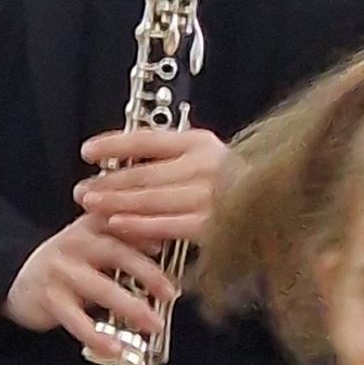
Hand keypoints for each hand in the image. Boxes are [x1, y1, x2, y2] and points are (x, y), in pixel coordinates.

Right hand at [4, 217, 176, 363]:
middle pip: (117, 252)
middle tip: (171, 293)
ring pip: (100, 287)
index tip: (178, 244)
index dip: (153, 232)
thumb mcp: (93, 240)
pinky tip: (115, 348)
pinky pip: (77, 320)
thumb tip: (163, 243)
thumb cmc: (66, 261)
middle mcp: (76, 242)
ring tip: (152, 324)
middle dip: (149, 273)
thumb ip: (125, 239)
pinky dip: (98, 336)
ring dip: (131, 307)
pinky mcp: (50, 298)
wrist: (17, 276)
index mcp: (93, 224)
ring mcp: (61, 269)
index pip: (127, 223)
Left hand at [74, 123, 231, 251]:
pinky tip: (117, 224)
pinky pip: (165, 224)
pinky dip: (138, 224)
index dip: (114, 143)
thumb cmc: (239, 187)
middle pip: (144, 172)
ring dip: (115, 202)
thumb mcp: (209, 159)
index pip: (148, 139)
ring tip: (91, 205)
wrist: (282, 212)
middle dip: (108, 181)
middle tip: (81, 189)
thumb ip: (173, 157)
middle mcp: (204, 165)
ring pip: (150, 198)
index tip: (87, 151)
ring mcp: (208, 195)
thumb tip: (124, 163)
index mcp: (201, 142)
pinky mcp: (211, 225)